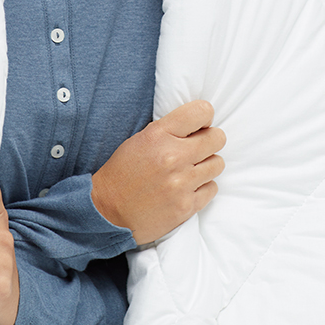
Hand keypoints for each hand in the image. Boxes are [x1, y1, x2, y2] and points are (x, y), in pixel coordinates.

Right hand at [91, 99, 225, 244]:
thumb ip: (169, 130)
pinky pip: (212, 188)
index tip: (199, 125)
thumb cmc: (123, 174)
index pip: (202, 112)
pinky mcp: (186, 206)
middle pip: (217, 138)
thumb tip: (199, 124)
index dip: (204, 117)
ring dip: (207, 165)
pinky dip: (203, 187)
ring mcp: (181, 183)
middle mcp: (173, 157)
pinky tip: (187, 188)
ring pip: (217, 163)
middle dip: (210, 141)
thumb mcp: (140, 140)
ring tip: (190, 170)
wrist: (107, 212)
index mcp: (158, 135)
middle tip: (198, 148)